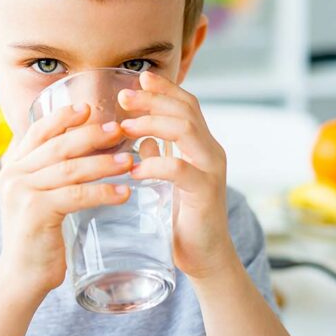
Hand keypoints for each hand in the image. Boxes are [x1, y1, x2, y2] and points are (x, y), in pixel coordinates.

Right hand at [0, 104, 134, 296]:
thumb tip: (92, 151)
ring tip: (129, 161)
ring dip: (103, 163)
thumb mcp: (42, 199)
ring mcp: (22, 192)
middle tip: (119, 130)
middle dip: (91, 135)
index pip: (37, 131)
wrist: (22, 277)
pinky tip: (124, 193)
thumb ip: (55, 176)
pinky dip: (102, 192)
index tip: (88, 108)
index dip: (63, 117)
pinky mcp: (35, 212)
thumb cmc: (40, 238)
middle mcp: (14, 175)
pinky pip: (76, 195)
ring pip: (69, 168)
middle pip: (58, 145)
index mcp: (14, 167)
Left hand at [118, 70, 238, 280]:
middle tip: (124, 97)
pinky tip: (135, 169)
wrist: (205, 257)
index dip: (165, 89)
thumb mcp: (168, 181)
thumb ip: (160, 156)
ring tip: (125, 127)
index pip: (187, 105)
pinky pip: (180, 169)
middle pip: (186, 110)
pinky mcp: (205, 193)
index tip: (139, 78)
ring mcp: (211, 171)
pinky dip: (155, 164)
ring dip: (152, 123)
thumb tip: (142, 138)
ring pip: (186, 130)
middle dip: (154, 99)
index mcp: (202, 145)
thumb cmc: (183, 219)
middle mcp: (211, 152)